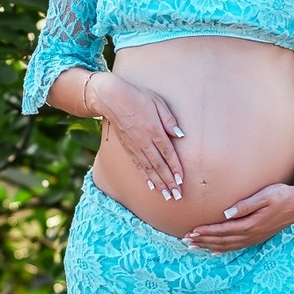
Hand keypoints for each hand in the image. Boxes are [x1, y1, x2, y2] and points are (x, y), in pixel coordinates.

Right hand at [93, 72, 185, 201]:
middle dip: (169, 182)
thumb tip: (180, 135)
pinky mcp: (128, 148)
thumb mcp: (158, 102)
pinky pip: (138, 166)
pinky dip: (146, 177)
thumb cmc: (137, 97)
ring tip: (167, 196)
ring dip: (159, 184)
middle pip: (159, 166)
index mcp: (154, 130)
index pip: (168, 153)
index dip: (175, 168)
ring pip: (149, 169)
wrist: (111, 99)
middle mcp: (144, 142)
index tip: (182, 180)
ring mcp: (135, 147)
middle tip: (177, 196)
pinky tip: (151, 186)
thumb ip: (169, 120)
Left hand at [184, 181, 293, 250]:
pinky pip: (237, 247)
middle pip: (222, 241)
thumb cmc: (282, 195)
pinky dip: (223, 249)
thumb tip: (226, 213)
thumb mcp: (265, 196)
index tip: (191, 232)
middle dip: (203, 241)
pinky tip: (214, 251)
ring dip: (210, 246)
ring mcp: (255, 237)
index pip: (223, 230)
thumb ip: (246, 205)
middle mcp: (252, 234)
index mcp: (251, 224)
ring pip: (228, 246)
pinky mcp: (258, 237)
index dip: (206, 232)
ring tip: (194, 246)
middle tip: (186, 240)